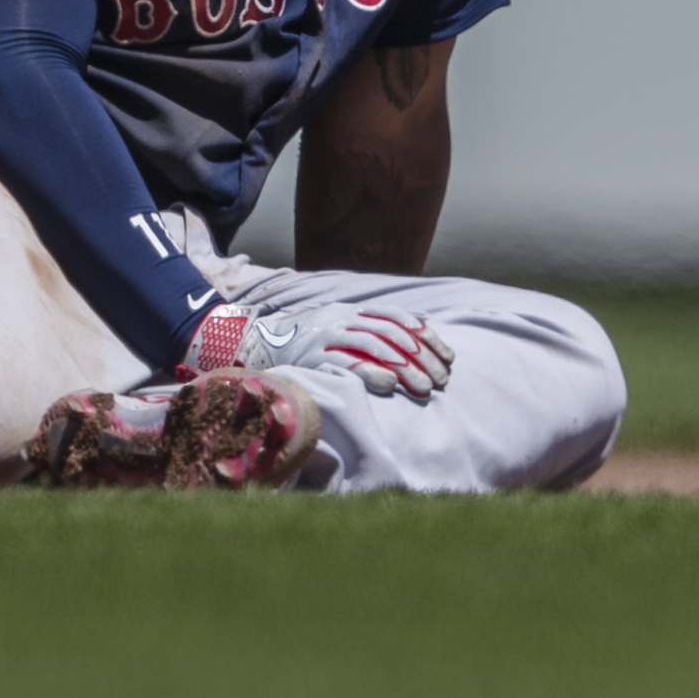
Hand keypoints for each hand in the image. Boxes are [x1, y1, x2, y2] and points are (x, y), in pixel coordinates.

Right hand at [184, 302, 452, 400]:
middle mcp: (340, 318)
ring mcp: (325, 335)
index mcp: (349, 310)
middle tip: (442, 379)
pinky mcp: (311, 356)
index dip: (426, 336)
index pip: (398, 317)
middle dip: (422, 356)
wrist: (250, 343)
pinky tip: (390, 387)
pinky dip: (371, 373)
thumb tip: (408, 351)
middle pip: (392, 333)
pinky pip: (345, 362)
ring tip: (424, 387)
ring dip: (404, 368)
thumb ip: (365, 334)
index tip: (448, 356)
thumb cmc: (301, 343)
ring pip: (375, 346)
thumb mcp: (334, 329)